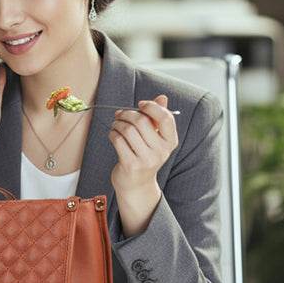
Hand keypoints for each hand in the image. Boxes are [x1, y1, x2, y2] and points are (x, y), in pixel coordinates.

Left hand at [109, 93, 177, 207]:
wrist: (136, 185)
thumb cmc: (144, 156)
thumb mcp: (155, 138)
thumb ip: (158, 118)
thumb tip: (162, 97)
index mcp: (170, 141)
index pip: (165, 118)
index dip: (151, 107)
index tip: (140, 104)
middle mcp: (161, 151)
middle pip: (142, 122)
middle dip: (128, 114)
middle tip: (120, 114)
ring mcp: (146, 159)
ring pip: (128, 130)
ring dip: (118, 124)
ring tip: (115, 124)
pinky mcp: (130, 165)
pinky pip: (118, 141)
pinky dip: (113, 134)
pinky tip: (113, 134)